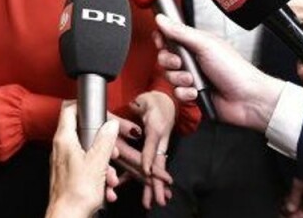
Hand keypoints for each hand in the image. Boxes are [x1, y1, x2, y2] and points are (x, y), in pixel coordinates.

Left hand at [46, 103, 119, 217]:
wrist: (67, 217)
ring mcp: (64, 162)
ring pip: (88, 153)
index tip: (98, 111)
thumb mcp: (97, 162)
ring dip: (103, 165)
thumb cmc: (77, 193)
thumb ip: (104, 141)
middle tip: (111, 154)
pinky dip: (98, 176)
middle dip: (102, 144)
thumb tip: (110, 125)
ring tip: (109, 178)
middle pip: (83, 133)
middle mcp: (61, 148)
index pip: (69, 110)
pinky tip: (106, 189)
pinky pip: (86, 168)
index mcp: (64, 139)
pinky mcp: (68, 175)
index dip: (83, 106)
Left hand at [129, 91, 174, 208]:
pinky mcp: (156, 150)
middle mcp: (160, 141)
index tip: (145, 170)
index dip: (149, 158)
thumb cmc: (155, 101)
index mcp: (157, 128)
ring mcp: (159, 147)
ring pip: (156, 169)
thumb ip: (140, 107)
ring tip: (154, 201)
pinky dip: (146, 178)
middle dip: (158, 182)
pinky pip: (151, 166)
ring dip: (155, 185)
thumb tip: (134, 109)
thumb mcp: (146, 101)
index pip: (152, 146)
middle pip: (158, 163)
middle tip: (159, 199)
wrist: (168, 101)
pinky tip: (143, 190)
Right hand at [153, 14, 284, 132]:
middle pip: (165, 58)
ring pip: (169, 77)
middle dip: (170, 62)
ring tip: (194, 80)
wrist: (247, 99)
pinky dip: (185, 93)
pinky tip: (196, 92)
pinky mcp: (192, 93)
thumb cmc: (235, 70)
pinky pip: (177, 93)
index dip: (162, 41)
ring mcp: (192, 77)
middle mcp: (193, 59)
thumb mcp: (206, 44)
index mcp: (196, 43)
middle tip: (181, 63)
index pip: (170, 37)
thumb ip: (181, 32)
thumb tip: (162, 19)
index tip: (163, 44)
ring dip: (180, 79)